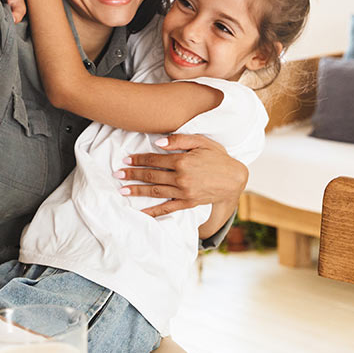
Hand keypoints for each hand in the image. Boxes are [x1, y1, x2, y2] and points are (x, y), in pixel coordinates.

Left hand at [119, 134, 248, 216]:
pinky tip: (141, 212)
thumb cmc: (218, 157)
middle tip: (118, 174)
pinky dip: (153, 211)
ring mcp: (184, 192)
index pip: (154, 160)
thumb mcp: (201, 141)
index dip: (138, 159)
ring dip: (137, 191)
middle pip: (151, 175)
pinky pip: (167, 208)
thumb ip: (179, 140)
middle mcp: (181, 178)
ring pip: (155, 191)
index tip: (126, 159)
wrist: (235, 179)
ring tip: (122, 190)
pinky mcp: (188, 203)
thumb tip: (157, 141)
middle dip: (132, 175)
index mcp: (182, 161)